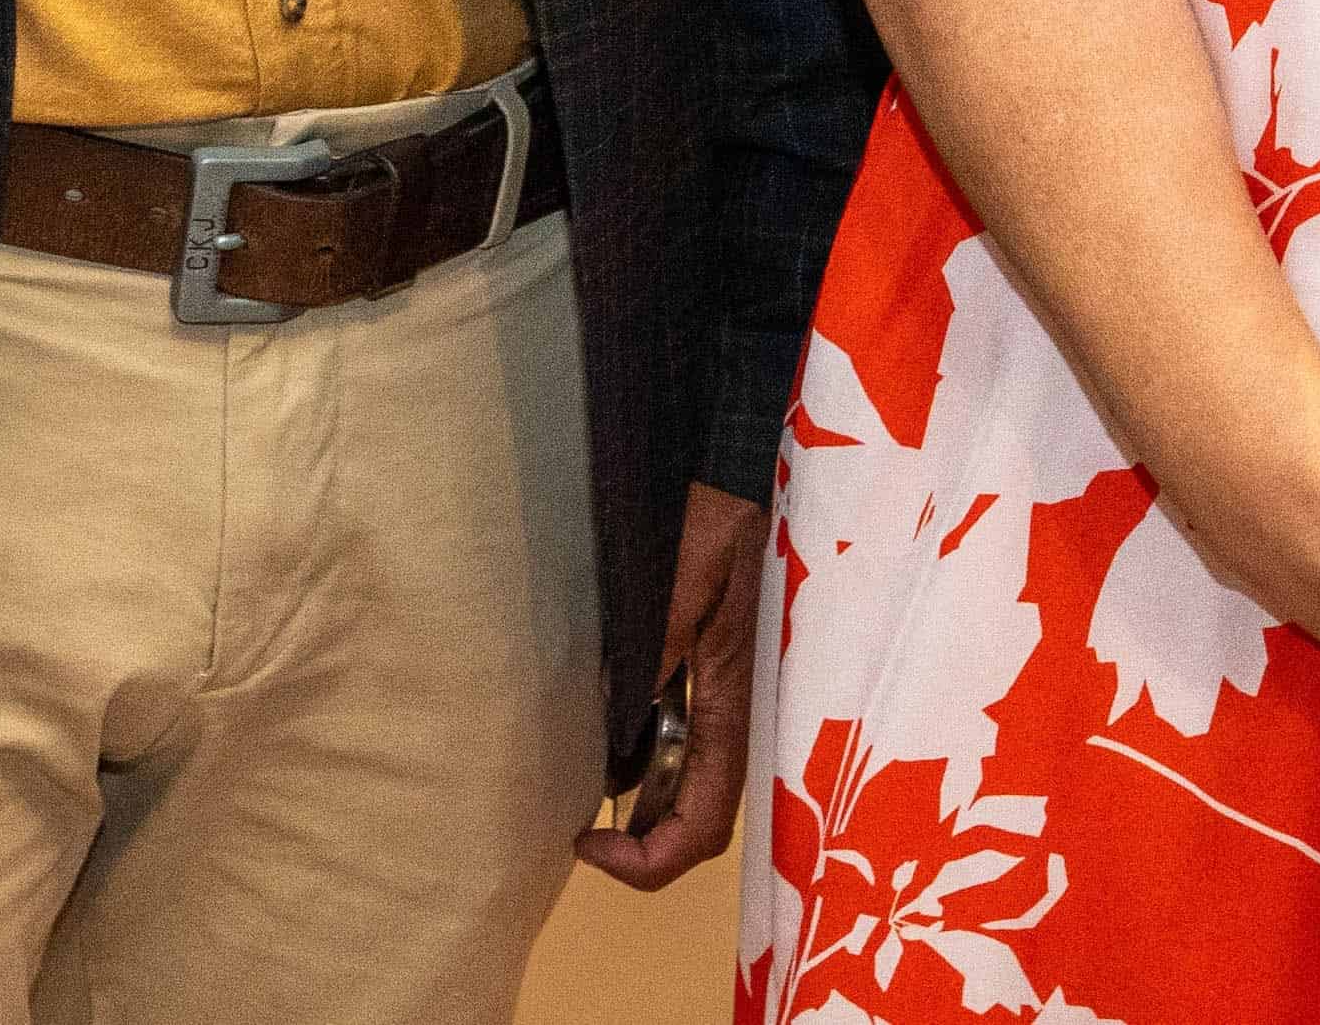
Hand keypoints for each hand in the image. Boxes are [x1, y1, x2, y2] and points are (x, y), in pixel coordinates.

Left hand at [579, 483, 767, 885]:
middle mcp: (735, 711)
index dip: (648, 861)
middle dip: (637, 837)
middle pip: (695, 815)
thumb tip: (618, 717)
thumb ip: (657, 643)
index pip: (703, 824)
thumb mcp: (686, 574)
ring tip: (572, 770)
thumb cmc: (723, 510)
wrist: (748, 459)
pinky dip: (636, 744)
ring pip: (685, 776)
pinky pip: (677, 730)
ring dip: (634, 791)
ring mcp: (723, 690)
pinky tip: (597, 716)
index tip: (585, 845)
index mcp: (732, 703)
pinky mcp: (711, 662)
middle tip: (571, 818)